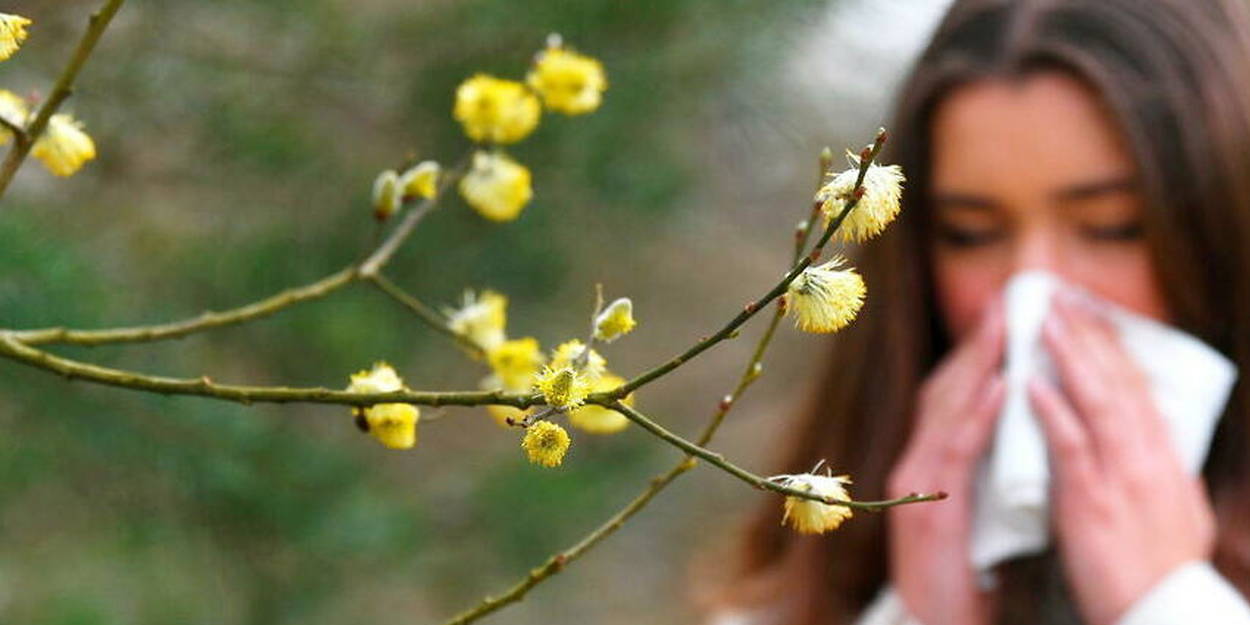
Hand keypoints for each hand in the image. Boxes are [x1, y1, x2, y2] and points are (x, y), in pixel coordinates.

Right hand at [887, 300, 1005, 624]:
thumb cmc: (962, 578)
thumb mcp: (971, 510)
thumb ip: (982, 466)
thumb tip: (1013, 421)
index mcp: (923, 464)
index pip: (948, 395)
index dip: (974, 352)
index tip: (1005, 314)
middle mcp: (911, 467)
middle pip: (943, 391)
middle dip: (978, 344)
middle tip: (1009, 300)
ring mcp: (914, 488)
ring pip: (945, 412)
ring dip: (978, 365)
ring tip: (1008, 327)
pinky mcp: (926, 511)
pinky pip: (954, 455)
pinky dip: (976, 417)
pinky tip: (998, 387)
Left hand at [1029, 291, 1215, 624]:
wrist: (1161, 612)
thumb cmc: (1159, 572)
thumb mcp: (1178, 513)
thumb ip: (1162, 474)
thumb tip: (1161, 443)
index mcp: (1165, 460)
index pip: (1138, 389)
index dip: (1113, 348)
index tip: (1090, 315)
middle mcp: (1148, 459)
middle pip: (1119, 383)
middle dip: (1089, 336)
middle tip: (1060, 298)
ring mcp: (1123, 477)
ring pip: (1098, 402)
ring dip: (1069, 357)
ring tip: (1044, 320)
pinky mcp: (1094, 500)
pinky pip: (1071, 447)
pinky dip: (1052, 411)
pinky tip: (1031, 385)